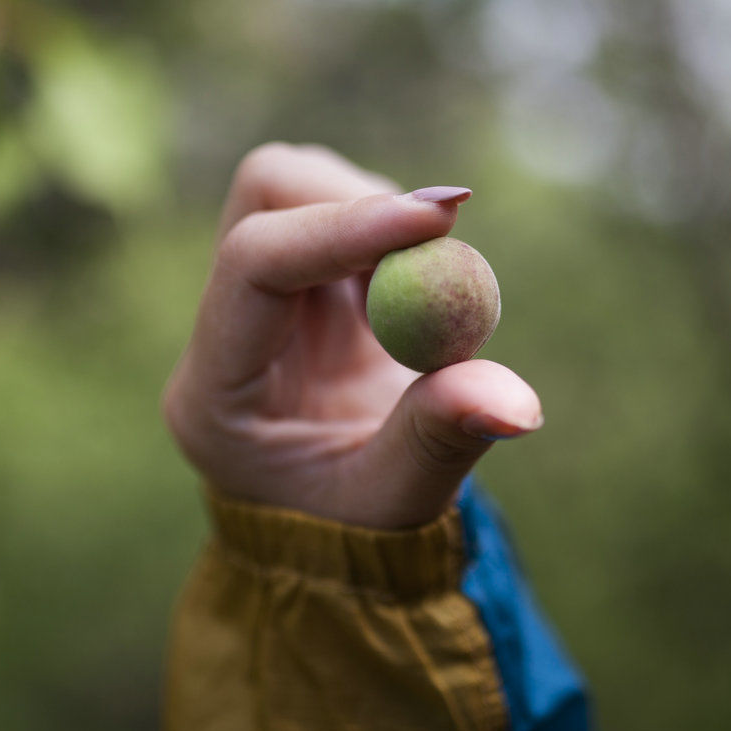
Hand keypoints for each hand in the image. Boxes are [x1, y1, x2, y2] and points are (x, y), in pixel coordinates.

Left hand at [162, 143, 542, 528]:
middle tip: (445, 245)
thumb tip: (515, 400)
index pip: (254, 264)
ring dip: (380, 217)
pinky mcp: (302, 285)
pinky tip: (419, 298)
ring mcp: (259, 299)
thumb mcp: (396, 500)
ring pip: (301, 189)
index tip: (444, 217)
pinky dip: (395, 237)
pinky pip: (342, 214)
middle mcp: (223, 329)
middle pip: (265, 193)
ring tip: (433, 298)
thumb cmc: (350, 535)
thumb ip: (442, 441)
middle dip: (361, 203)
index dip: (347, 227)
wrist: (332, 540)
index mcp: (215, 390)